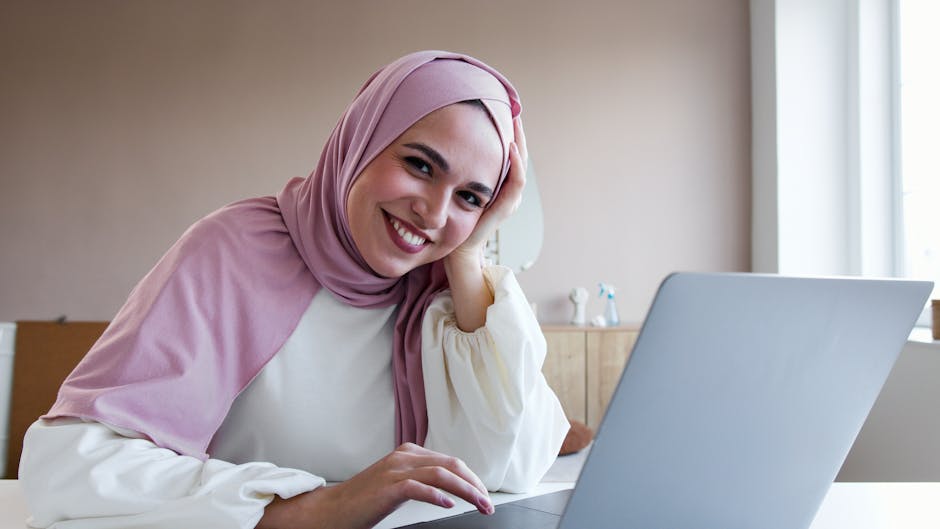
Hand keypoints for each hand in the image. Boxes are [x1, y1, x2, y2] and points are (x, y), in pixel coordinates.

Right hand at [258, 443, 493, 528]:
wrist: (331, 511)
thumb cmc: (363, 501)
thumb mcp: (396, 484)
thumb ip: (420, 479)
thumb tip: (450, 490)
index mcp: (408, 453)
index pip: (450, 461)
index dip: (471, 478)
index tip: (484, 495)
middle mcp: (403, 457)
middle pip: (451, 465)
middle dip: (475, 484)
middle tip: (488, 503)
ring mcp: (394, 471)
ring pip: (441, 474)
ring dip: (466, 491)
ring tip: (480, 506)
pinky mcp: (387, 488)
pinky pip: (418, 487)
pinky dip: (438, 495)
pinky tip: (449, 505)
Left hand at [447, 116, 528, 263]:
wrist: (458, 250)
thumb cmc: (456, 221)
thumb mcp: (460, 188)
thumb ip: (462, 171)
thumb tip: (450, 145)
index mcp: (500, 186)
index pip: (509, 154)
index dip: (509, 133)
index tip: (503, 111)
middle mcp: (509, 192)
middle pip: (519, 155)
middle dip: (517, 132)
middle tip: (512, 109)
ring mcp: (509, 200)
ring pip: (521, 164)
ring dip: (519, 142)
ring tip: (515, 121)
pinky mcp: (505, 207)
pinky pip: (516, 181)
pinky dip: (516, 163)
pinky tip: (510, 146)